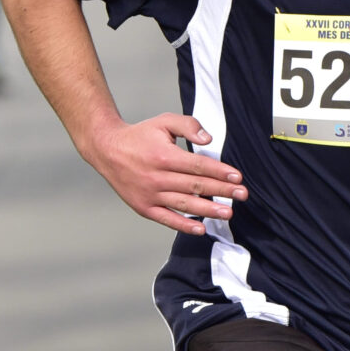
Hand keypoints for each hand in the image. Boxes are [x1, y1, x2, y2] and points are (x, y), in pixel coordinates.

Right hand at [93, 111, 245, 234]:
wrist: (107, 150)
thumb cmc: (140, 135)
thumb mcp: (164, 122)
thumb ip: (188, 125)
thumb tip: (209, 139)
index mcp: (164, 156)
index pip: (198, 166)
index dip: (220, 172)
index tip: (237, 177)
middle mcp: (157, 177)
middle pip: (195, 186)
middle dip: (221, 191)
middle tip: (242, 194)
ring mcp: (150, 194)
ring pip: (184, 204)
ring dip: (208, 210)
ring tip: (228, 213)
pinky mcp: (144, 207)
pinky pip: (167, 219)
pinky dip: (184, 225)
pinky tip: (201, 229)